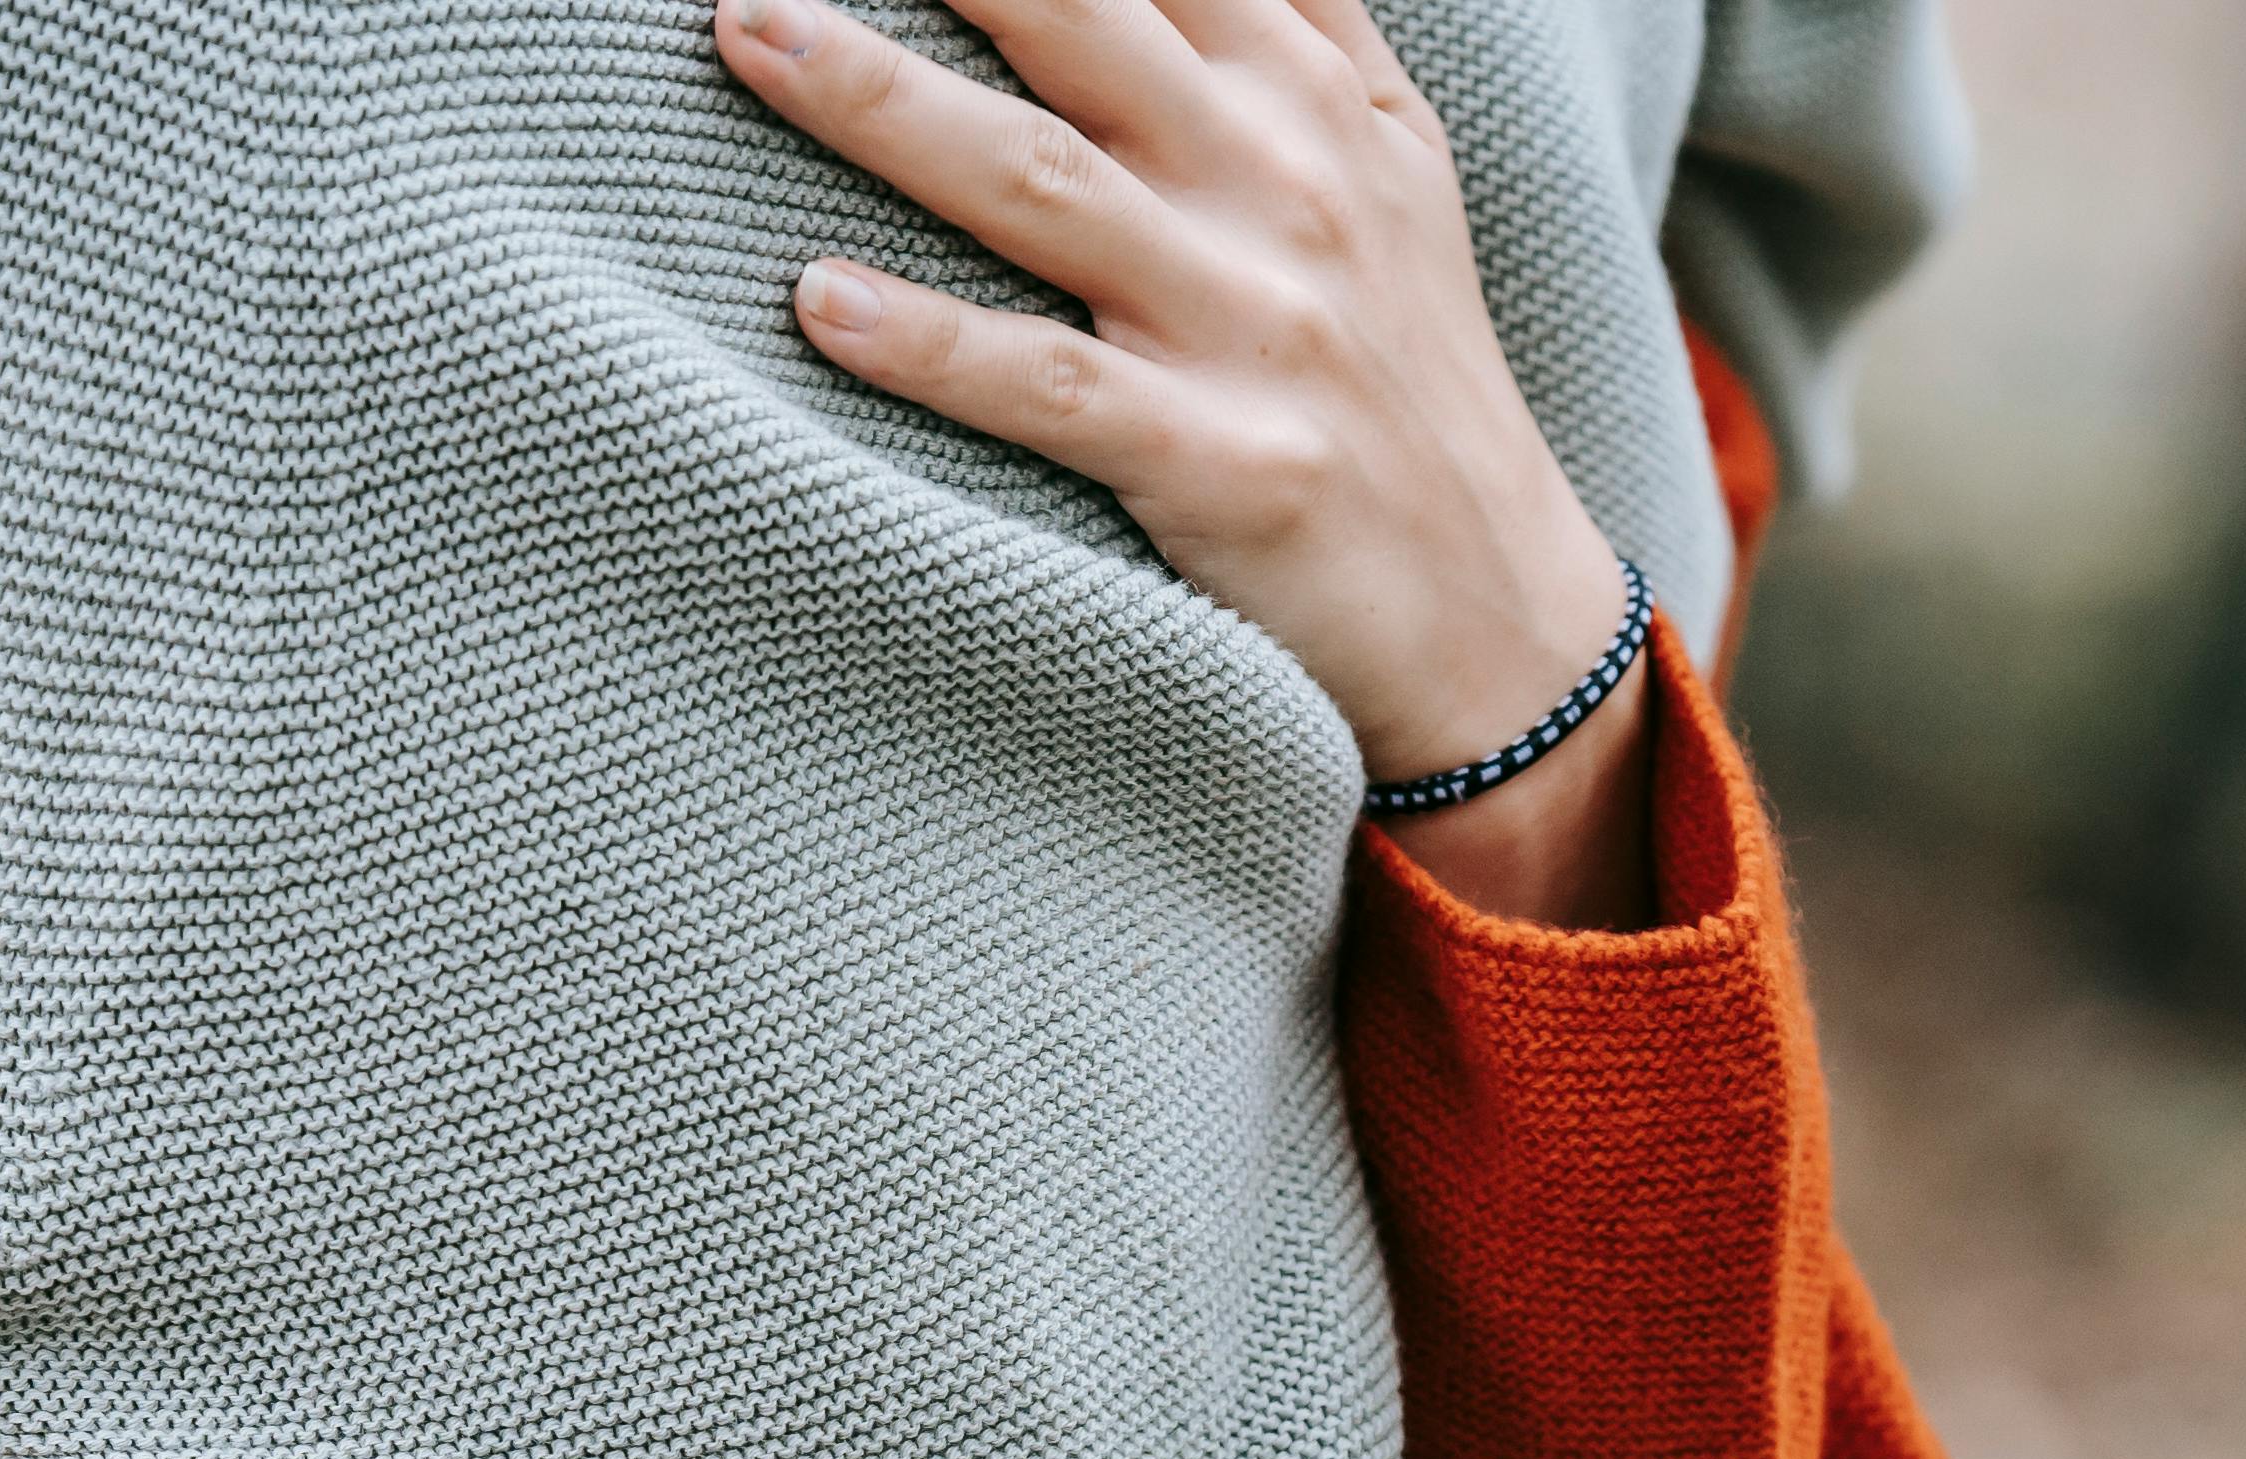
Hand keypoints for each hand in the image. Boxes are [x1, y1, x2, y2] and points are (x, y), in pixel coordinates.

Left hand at [720, 0, 1658, 929]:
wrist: (1497, 611)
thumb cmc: (1404, 362)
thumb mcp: (1387, 154)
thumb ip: (1300, 13)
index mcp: (1305, 89)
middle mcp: (1278, 179)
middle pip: (1077, 18)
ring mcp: (1250, 321)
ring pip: (1038, 180)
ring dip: (879, 101)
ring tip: (748, 31)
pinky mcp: (1223, 465)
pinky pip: (1054, 391)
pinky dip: (934, 343)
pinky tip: (819, 300)